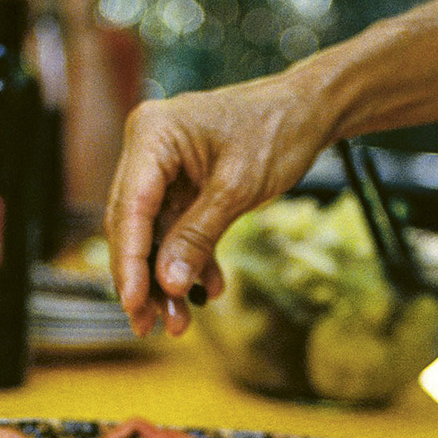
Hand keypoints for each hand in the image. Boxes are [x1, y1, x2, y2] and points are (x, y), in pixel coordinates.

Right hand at [104, 70, 333, 335]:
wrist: (308, 111)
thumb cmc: (277, 130)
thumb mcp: (238, 188)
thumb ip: (199, 235)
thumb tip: (170, 282)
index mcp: (153, 135)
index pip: (130, 209)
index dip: (130, 262)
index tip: (133, 303)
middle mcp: (148, 149)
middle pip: (133, 227)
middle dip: (145, 280)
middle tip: (150, 326)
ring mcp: (163, 168)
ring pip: (154, 236)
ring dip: (168, 280)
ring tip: (180, 321)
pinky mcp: (181, 185)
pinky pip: (177, 230)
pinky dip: (191, 261)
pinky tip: (208, 288)